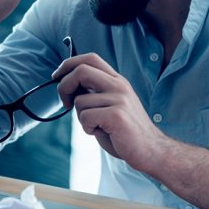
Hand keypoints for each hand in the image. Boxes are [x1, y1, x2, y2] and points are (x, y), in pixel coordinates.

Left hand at [52, 53, 166, 168]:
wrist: (151, 150)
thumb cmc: (125, 131)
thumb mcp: (110, 104)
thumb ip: (94, 93)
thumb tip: (68, 85)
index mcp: (117, 80)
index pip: (90, 58)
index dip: (69, 64)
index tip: (57, 76)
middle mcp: (119, 85)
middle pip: (81, 70)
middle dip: (64, 86)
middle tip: (65, 102)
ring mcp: (119, 99)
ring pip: (80, 101)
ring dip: (81, 117)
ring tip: (97, 126)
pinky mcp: (117, 115)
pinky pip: (85, 117)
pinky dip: (87, 128)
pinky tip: (102, 132)